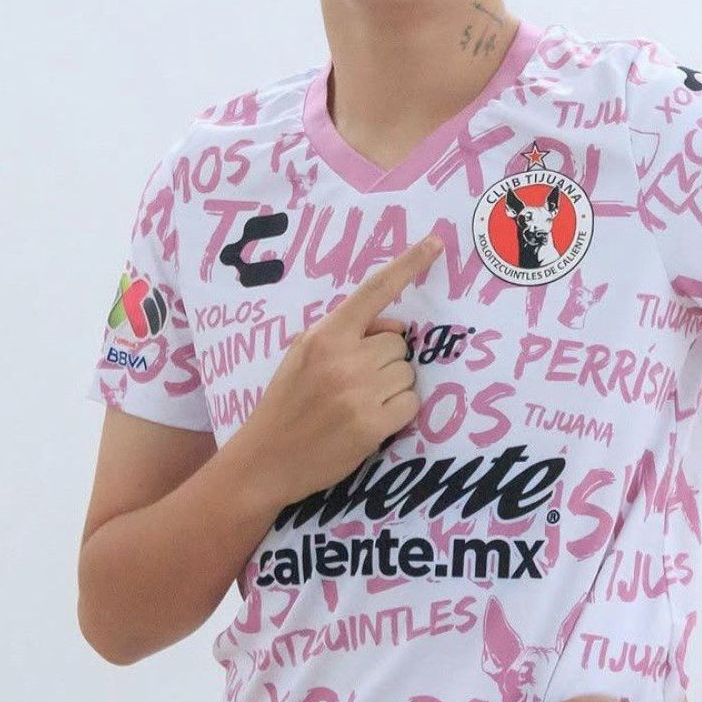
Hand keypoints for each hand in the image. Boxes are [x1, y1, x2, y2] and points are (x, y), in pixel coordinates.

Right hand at [242, 233, 443, 506]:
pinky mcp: (373, 425)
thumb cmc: (286, 401)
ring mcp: (360, 392)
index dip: (408, 264)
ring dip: (392, 386)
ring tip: (359, 402)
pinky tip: (371, 421)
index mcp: (326, 335)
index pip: (374, 291)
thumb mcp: (303, 353)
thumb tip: (396, 327)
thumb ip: (344, 333)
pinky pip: (411, 404)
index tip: (436, 243)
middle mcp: (345, 358)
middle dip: (384, 359)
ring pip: (407, 373)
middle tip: (354, 381)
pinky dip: (398, 412)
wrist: (265, 459)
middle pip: (398, 343)